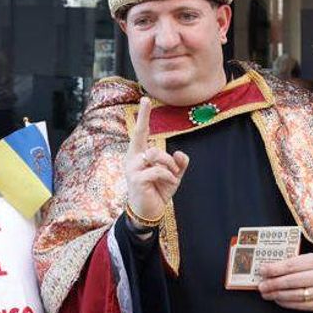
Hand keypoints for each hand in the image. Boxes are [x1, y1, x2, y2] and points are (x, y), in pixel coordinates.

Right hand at [124, 97, 188, 224]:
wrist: (149, 212)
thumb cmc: (157, 191)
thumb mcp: (173, 175)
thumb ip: (179, 164)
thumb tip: (181, 154)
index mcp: (138, 154)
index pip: (140, 132)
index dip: (143, 116)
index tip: (144, 100)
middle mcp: (132, 159)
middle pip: (151, 144)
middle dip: (168, 158)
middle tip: (174, 170)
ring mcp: (132, 169)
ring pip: (155, 155)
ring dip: (169, 166)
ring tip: (171, 178)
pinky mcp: (136, 179)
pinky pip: (158, 170)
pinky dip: (168, 176)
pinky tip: (169, 184)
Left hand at [256, 252, 312, 311]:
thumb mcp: (304, 260)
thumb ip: (288, 263)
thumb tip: (265, 269)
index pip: (290, 265)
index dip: (274, 269)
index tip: (261, 271)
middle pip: (291, 281)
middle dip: (272, 284)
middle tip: (261, 286)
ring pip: (294, 294)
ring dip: (276, 295)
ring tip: (266, 294)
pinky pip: (299, 305)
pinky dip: (285, 303)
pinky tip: (277, 299)